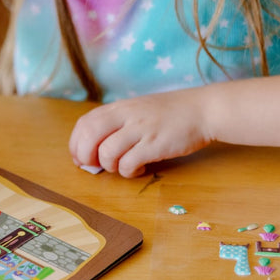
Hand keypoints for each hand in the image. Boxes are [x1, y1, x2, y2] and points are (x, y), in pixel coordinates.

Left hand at [68, 89, 212, 177]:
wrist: (203, 110)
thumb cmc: (170, 113)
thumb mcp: (138, 109)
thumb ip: (117, 122)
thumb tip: (94, 147)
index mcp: (120, 107)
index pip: (84, 123)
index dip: (76, 143)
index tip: (80, 157)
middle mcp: (126, 116)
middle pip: (89, 136)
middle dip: (84, 156)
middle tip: (94, 166)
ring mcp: (141, 129)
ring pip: (107, 152)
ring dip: (110, 166)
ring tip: (123, 166)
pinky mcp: (155, 144)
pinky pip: (129, 163)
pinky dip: (129, 171)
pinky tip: (139, 169)